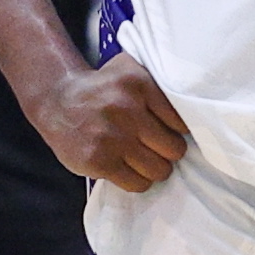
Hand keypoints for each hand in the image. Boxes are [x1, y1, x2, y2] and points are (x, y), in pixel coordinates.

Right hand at [37, 57, 188, 190]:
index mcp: (138, 83)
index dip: (176, 131)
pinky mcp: (99, 160)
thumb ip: (159, 82)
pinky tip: (127, 169)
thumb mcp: (128, 71)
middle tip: (156, 149)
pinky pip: (137, 183)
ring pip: (159, 169)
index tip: (166, 131)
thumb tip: (197, 108)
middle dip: (168, 153)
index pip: (181, 121)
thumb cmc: (102, 90)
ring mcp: (112, 137)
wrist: (57, 101)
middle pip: (174, 149)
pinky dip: (137, 180)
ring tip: (142, 160)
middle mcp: (126, 108)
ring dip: (154, 169)